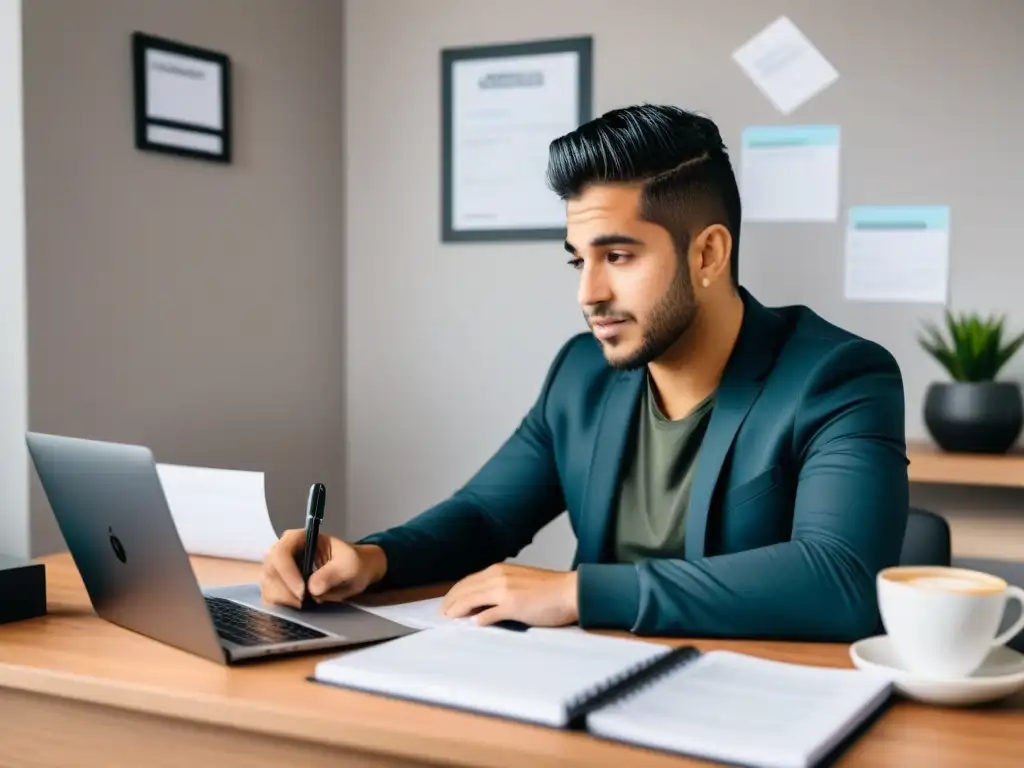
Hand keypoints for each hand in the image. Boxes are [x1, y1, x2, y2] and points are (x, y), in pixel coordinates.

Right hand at [260, 528, 386, 607]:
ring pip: (268, 586)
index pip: (282, 553)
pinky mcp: (276, 584)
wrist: (352, 572)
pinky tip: (300, 605)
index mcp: (298, 538)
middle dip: (287, 591)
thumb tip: (313, 589)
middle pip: (271, 571)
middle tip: (307, 602)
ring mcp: (277, 568)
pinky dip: (283, 606)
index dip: (288, 574)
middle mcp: (283, 550)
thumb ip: (333, 573)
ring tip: (308, 603)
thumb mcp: (349, 565)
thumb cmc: (351, 562)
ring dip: (286, 600)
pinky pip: (270, 597)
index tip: (303, 592)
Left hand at [441, 563, 577, 626]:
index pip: (469, 581)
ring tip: (451, 618)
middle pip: (466, 588)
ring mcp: (505, 590)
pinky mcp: (514, 604)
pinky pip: (490, 613)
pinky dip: (480, 618)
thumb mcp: (520, 583)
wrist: (571, 591)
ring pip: (472, 599)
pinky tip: (473, 623)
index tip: (448, 603)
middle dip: (451, 601)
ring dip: (459, 609)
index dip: (455, 593)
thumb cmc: (550, 590)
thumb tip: (483, 605)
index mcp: (501, 570)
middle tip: (443, 614)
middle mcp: (499, 576)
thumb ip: (501, 590)